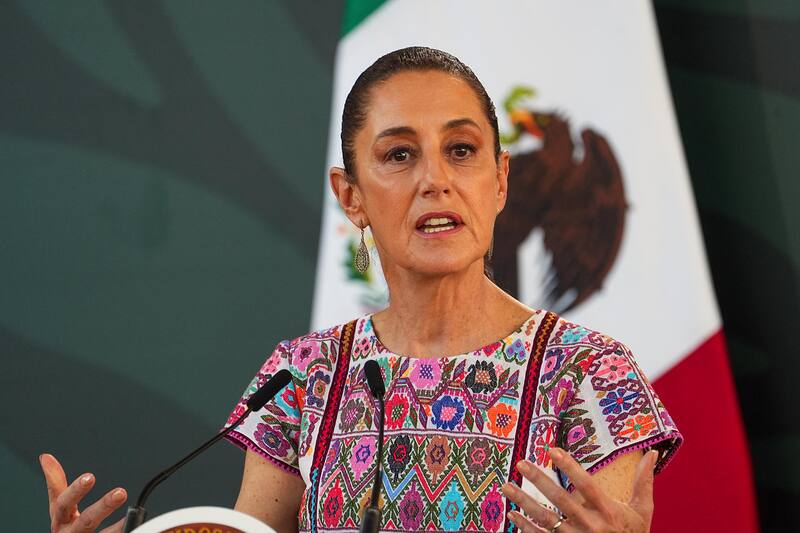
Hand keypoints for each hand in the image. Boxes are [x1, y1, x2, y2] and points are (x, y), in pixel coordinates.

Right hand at [40, 453, 127, 532]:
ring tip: (132, 513)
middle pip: (86, 521)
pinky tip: (133, 525)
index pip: (63, 503)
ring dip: (117, 526)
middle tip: (121, 493)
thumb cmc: (65, 527)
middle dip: (103, 507)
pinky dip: (123, 531)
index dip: (75, 490)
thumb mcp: (59, 507)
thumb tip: (46, 457)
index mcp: (60, 519)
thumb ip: (55, 484)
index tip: (90, 476)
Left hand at [501, 448, 656, 531]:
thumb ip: (643, 482)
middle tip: (521, 464)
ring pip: (545, 520)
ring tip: (506, 487)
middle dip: (539, 480)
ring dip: (523, 502)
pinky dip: (525, 527)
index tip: (552, 450)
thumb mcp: (642, 511)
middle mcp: (590, 526)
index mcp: (608, 512)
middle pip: (560, 500)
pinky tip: (512, 514)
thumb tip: (653, 453)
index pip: (586, 485)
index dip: (570, 467)